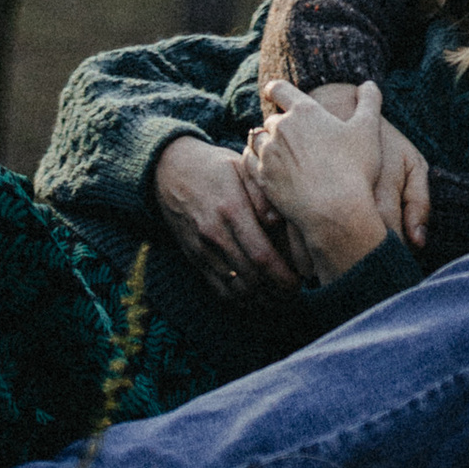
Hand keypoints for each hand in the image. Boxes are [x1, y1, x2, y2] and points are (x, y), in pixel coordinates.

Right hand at [152, 134, 300, 301]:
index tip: (298, 281)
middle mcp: (215, 233)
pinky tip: (256, 295)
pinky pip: (219, 290)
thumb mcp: (241, 167)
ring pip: (236, 290)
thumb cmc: (215, 168)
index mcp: (232, 208)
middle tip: (293, 290)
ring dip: (260, 299)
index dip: (283, 275)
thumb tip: (278, 221)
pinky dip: (240, 300)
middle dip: (277, 292)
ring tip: (278, 296)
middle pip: (251, 279)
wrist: (170, 170)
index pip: (261, 255)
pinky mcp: (195, 259)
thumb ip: (263, 194)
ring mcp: (202, 249)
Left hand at [259, 83, 425, 248]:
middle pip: (272, 119)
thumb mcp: (368, 130)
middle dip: (280, 125)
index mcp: (304, 111)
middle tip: (292, 137)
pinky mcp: (262, 178)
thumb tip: (370, 84)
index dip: (275, 89)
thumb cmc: (354, 169)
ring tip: (278, 154)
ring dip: (266, 143)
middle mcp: (281, 128)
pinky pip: (249, 161)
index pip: (279, 88)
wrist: (335, 211)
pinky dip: (254, 161)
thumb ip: (369, 103)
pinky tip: (263, 166)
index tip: (273, 91)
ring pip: (259, 139)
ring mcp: (269, 153)